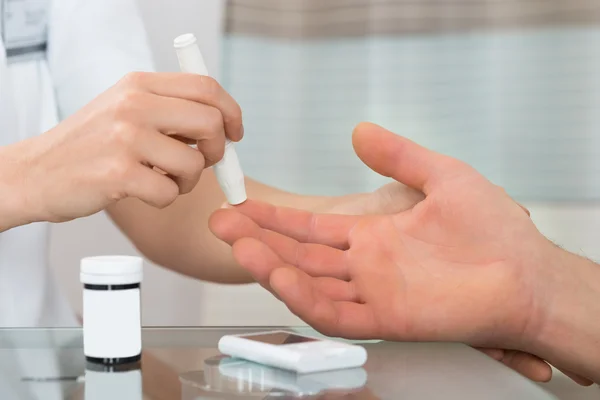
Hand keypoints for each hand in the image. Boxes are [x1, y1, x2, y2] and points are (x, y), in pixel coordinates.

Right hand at [0, 72, 241, 230]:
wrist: (36, 173)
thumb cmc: (88, 145)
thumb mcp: (124, 109)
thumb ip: (168, 110)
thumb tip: (221, 124)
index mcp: (139, 85)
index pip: (206, 87)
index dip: (231, 112)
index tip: (234, 134)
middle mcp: (133, 105)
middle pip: (211, 122)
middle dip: (217, 150)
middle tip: (202, 162)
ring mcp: (125, 139)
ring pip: (194, 163)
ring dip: (188, 181)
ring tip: (164, 179)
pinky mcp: (118, 175)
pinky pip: (170, 192)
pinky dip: (165, 198)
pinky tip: (143, 192)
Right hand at [210, 122, 591, 383]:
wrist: (524, 271)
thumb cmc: (493, 227)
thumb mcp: (441, 176)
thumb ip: (398, 155)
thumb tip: (359, 131)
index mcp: (371, 236)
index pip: (311, 227)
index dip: (276, 216)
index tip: (243, 203)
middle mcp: (364, 266)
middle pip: (298, 254)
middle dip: (258, 239)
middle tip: (222, 221)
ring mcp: (372, 293)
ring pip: (308, 283)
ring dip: (272, 266)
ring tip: (239, 245)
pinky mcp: (386, 318)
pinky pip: (335, 312)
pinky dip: (304, 297)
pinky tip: (280, 276)